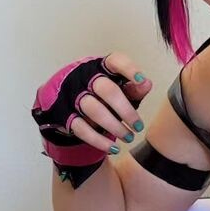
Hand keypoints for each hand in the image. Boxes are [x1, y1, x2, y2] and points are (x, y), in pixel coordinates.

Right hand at [33, 52, 152, 184]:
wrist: (67, 104)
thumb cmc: (101, 95)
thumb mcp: (119, 89)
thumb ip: (133, 88)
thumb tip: (146, 83)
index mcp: (101, 67)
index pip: (115, 61)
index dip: (129, 69)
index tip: (141, 80)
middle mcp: (84, 77)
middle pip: (106, 89)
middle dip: (125, 110)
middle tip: (138, 126)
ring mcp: (72, 95)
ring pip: (94, 110)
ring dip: (114, 126)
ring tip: (129, 137)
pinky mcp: (63, 114)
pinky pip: (82, 129)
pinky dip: (99, 141)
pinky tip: (113, 149)